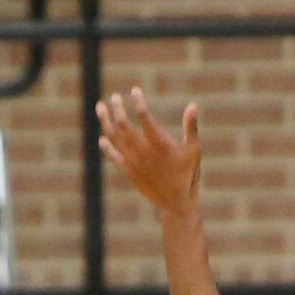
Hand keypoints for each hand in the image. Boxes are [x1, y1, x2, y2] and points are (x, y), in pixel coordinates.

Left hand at [97, 87, 200, 218]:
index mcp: (159, 143)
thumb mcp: (193, 150)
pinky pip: (113, 156)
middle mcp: (143, 150)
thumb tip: (193, 105)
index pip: (144, 116)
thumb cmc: (188, 175)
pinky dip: (107, 146)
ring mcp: (133, 161)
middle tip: (115, 97)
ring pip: (114, 137)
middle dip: (117, 108)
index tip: (135, 91)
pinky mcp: (128, 171)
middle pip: (123, 124)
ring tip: (100, 108)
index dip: (138, 101)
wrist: (176, 203)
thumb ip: (191, 127)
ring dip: (105, 121)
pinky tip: (103, 138)